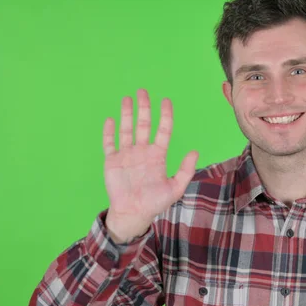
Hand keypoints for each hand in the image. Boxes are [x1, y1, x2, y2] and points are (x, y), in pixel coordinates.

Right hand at [102, 89, 198, 242]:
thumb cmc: (155, 202)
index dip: (165, 115)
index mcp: (158, 155)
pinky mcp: (112, 161)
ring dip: (126, 114)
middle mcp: (142, 151)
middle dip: (144, 108)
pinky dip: (109, 132)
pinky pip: (110, 143)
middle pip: (144, 124)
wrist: (133, 214)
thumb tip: (195, 151)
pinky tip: (111, 119)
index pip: (163, 130)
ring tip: (127, 98)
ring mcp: (127, 155)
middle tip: (143, 91)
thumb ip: (185, 170)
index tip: (166, 101)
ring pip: (127, 129)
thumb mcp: (175, 188)